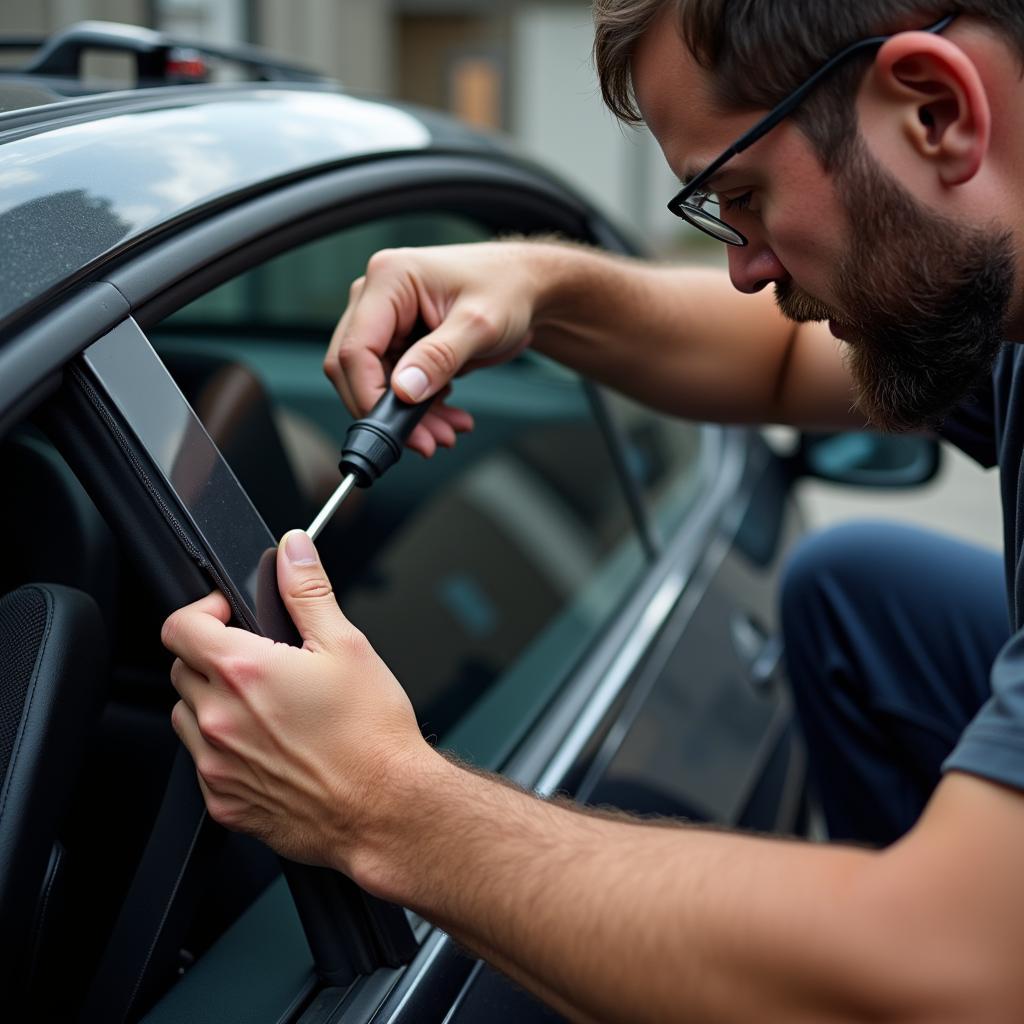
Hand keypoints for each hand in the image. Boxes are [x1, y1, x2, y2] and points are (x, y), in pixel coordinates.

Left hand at [163, 530, 429, 872]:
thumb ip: (308, 590)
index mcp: (244, 672)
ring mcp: (217, 765)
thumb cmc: (373, 735)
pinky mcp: (224, 803)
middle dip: (213, 655)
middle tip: (261, 661)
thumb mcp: (346, 645)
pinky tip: (270, 746)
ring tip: (266, 706)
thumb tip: (293, 549)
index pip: (179, 626)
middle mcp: (220, 719)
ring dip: (213, 702)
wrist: (387, 808)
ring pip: (187, 717)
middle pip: (182, 669)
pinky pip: (204, 764)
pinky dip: (225, 749)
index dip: (204, 611)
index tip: (230, 616)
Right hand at [325, 241, 542, 455]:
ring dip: (410, 417)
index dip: (369, 395)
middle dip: (390, 412)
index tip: (398, 429)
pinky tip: (448, 417)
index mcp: (389, 279)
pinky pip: (395, 386)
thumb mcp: (479, 324)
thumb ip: (439, 357)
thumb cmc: (508, 288)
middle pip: (356, 369)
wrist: (526, 287)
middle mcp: (377, 298)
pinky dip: (420, 409)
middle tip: (428, 441)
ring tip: (447, 432)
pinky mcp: (398, 342)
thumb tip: (403, 390)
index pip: (356, 348)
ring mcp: (386, 321)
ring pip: (376, 384)